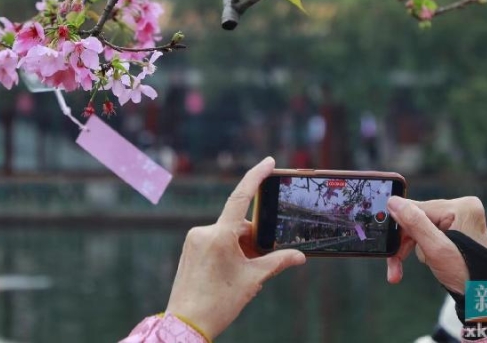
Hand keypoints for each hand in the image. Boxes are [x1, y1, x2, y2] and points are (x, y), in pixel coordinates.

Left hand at [165, 157, 305, 340]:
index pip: (240, 197)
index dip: (256, 177)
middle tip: (261, 263)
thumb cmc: (218, 303)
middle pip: (238, 226)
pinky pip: (215, 242)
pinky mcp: (190, 249)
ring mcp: (194, 240)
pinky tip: (231, 274)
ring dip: (241, 249)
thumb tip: (300, 255)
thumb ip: (277, 262)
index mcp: (219, 235)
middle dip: (253, 240)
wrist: (186, 323)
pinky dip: (228, 252)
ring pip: (227, 235)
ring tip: (244, 276)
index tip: (269, 162)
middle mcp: (204, 231)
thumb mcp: (252, 281)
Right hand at [385, 196, 486, 293]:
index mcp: (462, 207)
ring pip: (420, 227)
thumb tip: (393, 202)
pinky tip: (422, 260)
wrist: (482, 296)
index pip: (417, 209)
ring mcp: (460, 217)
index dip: (402, 228)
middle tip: (394, 266)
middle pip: (417, 218)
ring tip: (401, 270)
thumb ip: (415, 223)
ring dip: (410, 248)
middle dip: (405, 243)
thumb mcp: (436, 249)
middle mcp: (462, 208)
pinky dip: (421, 248)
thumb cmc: (465, 275)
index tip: (390, 247)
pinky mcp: (456, 227)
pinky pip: (428, 232)